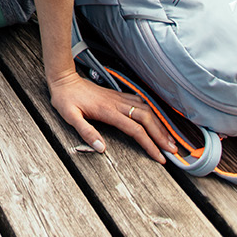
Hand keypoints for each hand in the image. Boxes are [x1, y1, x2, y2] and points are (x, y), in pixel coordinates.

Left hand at [49, 73, 177, 162]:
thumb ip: (85, 131)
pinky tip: (157, 118)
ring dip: (160, 124)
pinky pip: (140, 102)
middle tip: (173, 150)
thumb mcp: (69, 116)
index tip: (160, 157)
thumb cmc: (65, 99)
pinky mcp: (118, 95)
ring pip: (147, 110)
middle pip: (147, 119)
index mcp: (108, 111)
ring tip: (170, 138)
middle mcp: (117, 104)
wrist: (63, 79)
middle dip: (161, 135)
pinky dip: (153, 111)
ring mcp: (119, 98)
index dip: (149, 144)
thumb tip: (101, 148)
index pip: (135, 130)